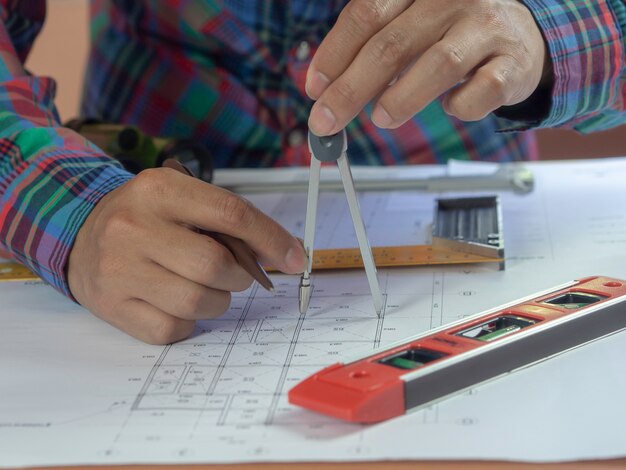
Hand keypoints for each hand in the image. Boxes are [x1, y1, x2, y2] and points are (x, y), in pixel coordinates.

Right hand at [67, 168, 306, 343]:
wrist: (81, 235)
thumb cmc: (148, 218)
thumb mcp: (182, 199)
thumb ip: (230, 221)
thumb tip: (285, 253)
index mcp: (160, 190)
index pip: (231, 213)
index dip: (271, 239)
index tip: (296, 258)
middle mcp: (134, 227)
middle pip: (215, 265)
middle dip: (239, 276)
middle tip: (235, 274)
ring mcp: (119, 269)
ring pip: (198, 302)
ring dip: (217, 300)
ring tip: (204, 286)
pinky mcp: (113, 307)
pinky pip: (174, 328)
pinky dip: (189, 320)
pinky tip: (177, 302)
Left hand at [307, 0, 548, 133]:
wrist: (521, 35)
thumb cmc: (452, 31)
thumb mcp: (410, 24)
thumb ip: (373, 46)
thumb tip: (326, 88)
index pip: (366, 14)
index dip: (335, 54)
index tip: (314, 88)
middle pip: (392, 44)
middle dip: (351, 89)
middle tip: (326, 121)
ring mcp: (487, 28)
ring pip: (438, 65)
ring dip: (401, 99)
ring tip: (380, 119)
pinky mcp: (512, 62)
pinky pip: (482, 91)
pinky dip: (460, 107)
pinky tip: (448, 107)